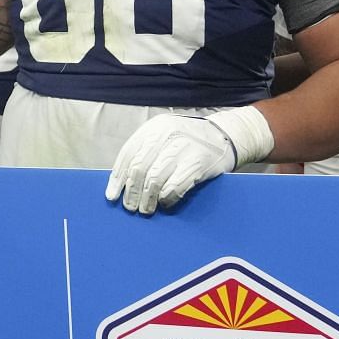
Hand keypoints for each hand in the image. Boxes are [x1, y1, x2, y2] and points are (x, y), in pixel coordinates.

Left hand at [105, 107, 273, 215]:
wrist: (226, 136)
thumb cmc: (189, 141)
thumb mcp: (165, 136)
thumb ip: (146, 152)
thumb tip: (123, 181)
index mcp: (154, 128)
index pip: (128, 155)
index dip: (117, 178)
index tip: (112, 196)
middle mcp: (166, 135)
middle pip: (139, 168)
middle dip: (131, 192)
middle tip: (130, 207)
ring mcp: (183, 148)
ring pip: (154, 180)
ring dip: (147, 199)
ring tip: (145, 210)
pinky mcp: (197, 163)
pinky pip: (174, 187)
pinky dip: (166, 199)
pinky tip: (165, 204)